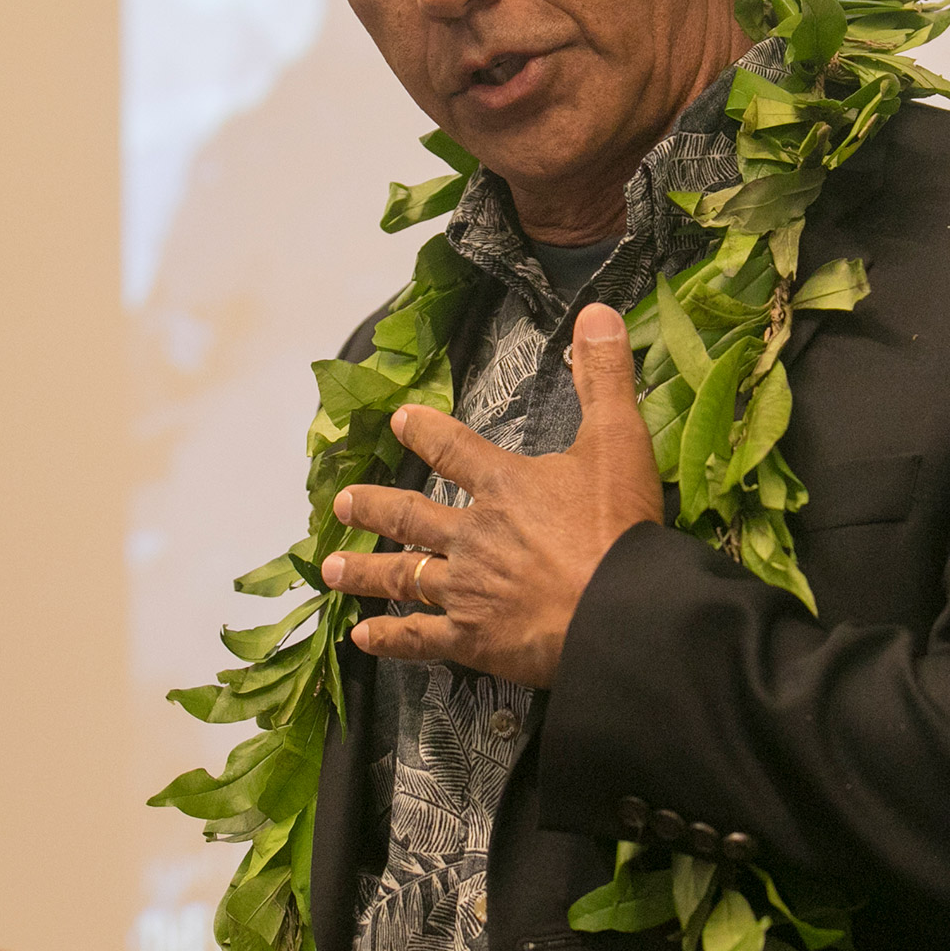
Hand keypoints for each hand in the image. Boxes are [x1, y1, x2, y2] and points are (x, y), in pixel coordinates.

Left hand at [322, 302, 664, 687]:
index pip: (453, 448)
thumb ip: (604, 376)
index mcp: (503, 485)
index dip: (424, 432)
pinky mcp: (472, 639)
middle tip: (341, 501)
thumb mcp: (619, 440)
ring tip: (330, 566)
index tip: (397, 421)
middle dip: (373, 506)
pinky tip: (362, 637)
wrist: (619, 611)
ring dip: (363, 570)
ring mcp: (466, 590)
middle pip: (410, 516)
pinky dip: (388, 639)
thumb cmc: (619, 528)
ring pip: (402, 576)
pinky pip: (418, 638)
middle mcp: (472, 534)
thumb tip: (596, 311)